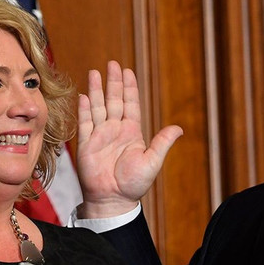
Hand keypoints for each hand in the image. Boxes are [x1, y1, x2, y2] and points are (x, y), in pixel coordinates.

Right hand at [76, 61, 182, 218]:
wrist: (112, 200)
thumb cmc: (134, 184)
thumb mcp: (152, 162)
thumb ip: (162, 143)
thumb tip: (178, 128)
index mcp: (132, 132)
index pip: (130, 104)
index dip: (129, 88)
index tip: (127, 71)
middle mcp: (115, 130)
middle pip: (113, 100)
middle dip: (113, 82)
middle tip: (112, 64)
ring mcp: (100, 136)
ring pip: (98, 107)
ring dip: (97, 90)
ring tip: (95, 73)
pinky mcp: (86, 145)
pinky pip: (84, 123)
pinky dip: (84, 109)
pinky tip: (84, 96)